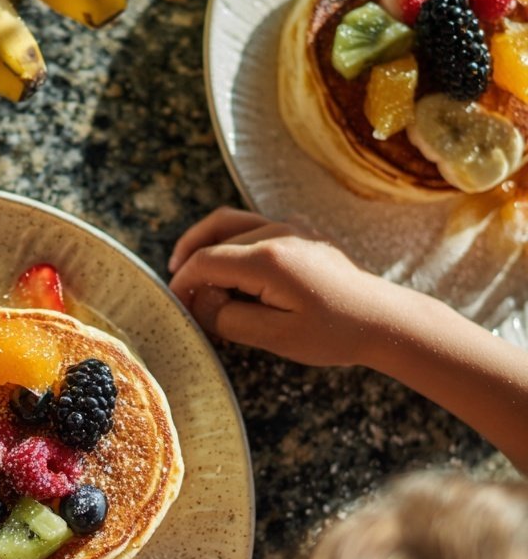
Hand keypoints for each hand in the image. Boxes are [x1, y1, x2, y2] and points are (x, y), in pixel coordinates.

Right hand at [168, 207, 385, 366]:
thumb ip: (229, 318)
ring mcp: (291, 228)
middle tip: (177, 281)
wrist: (383, 319)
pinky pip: (253, 227)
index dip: (184, 281)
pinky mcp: (299, 233)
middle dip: (189, 255)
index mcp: (268, 259)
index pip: (206, 260)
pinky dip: (231, 243)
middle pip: (215, 230)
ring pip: (232, 221)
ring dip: (207, 243)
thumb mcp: (275, 337)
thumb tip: (199, 302)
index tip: (175, 303)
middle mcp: (277, 232)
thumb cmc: (333, 332)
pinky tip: (230, 271)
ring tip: (194, 270)